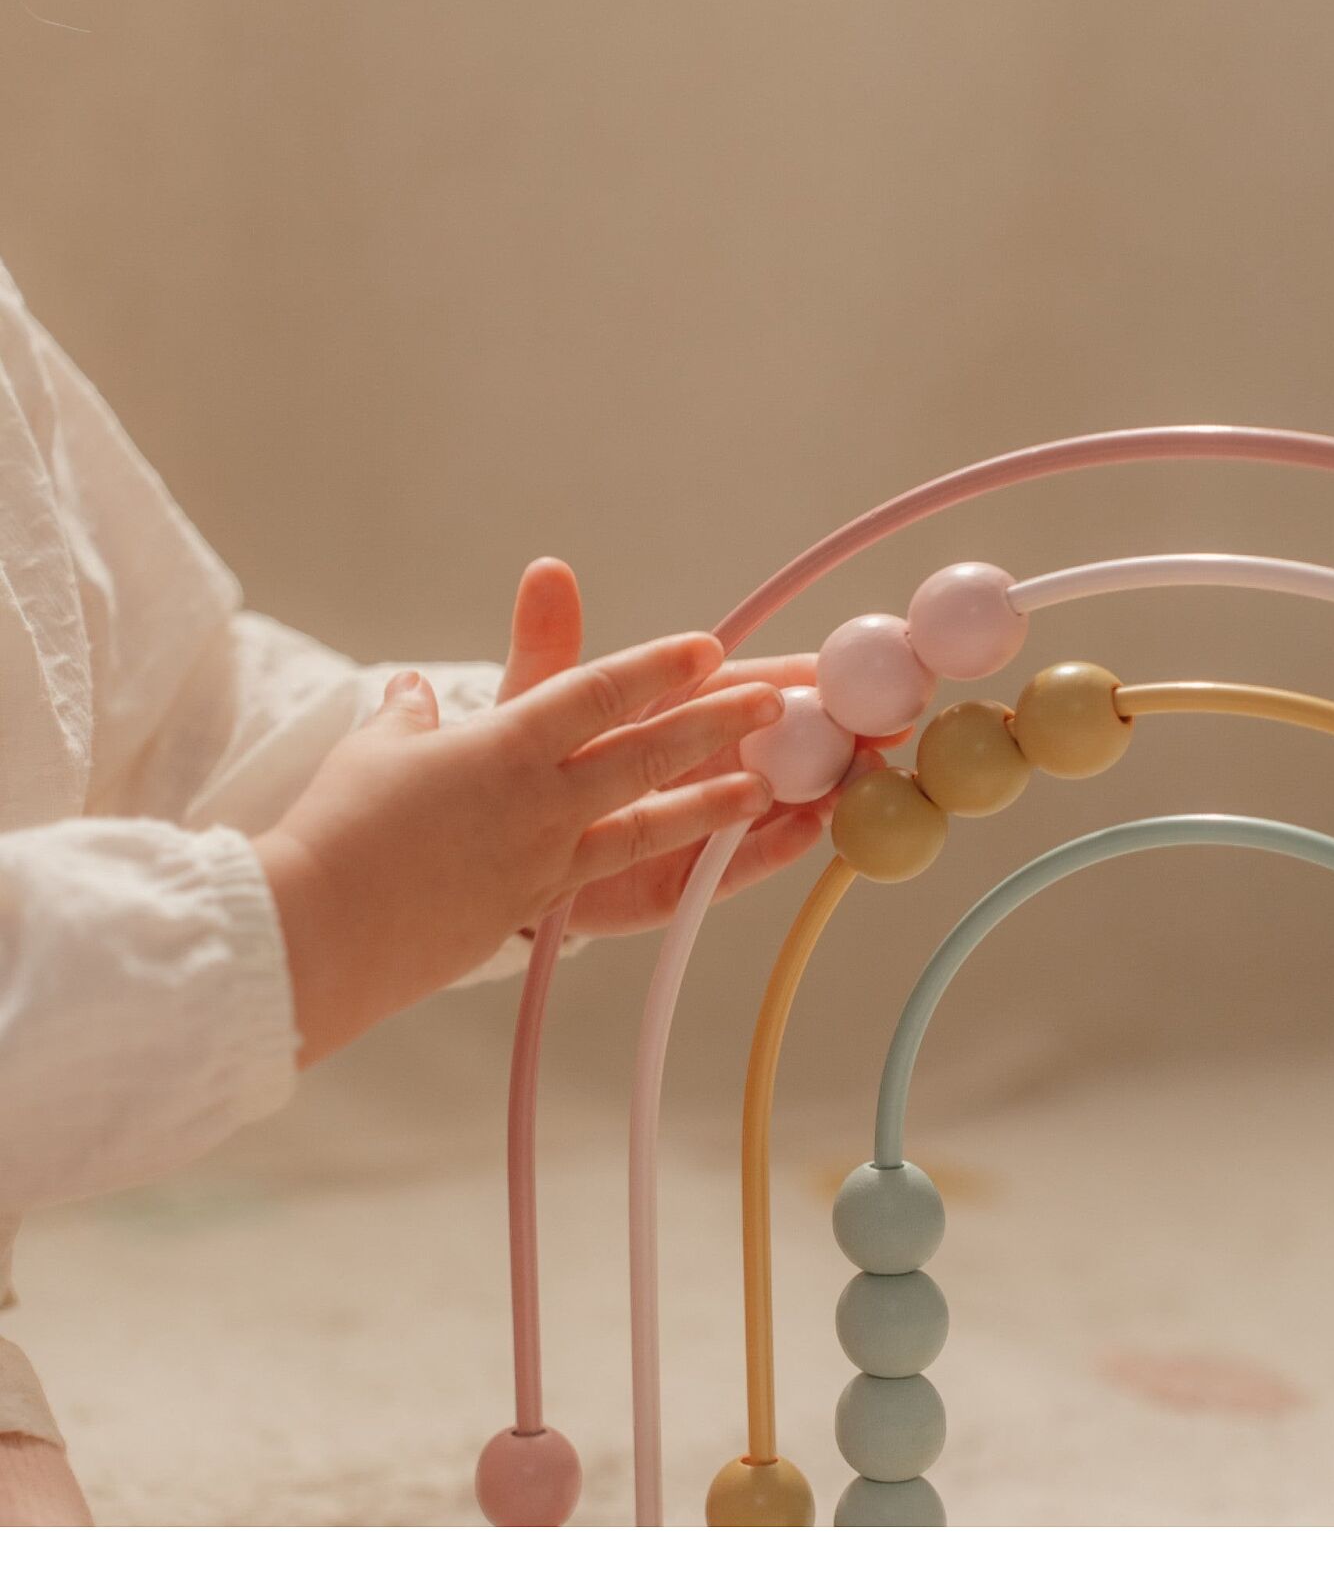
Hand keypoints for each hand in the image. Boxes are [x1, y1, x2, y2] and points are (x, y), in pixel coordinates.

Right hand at [256, 567, 784, 1062]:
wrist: (313, 930)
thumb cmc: (336, 831)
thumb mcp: (375, 751)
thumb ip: (410, 716)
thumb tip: (414, 693)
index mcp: (498, 745)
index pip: (593, 692)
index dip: (654, 667)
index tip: (705, 646)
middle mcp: (535, 799)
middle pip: (643, 752)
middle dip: (714, 722)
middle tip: (776, 702)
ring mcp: (544, 859)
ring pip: (648, 823)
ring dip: (714, 802)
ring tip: (770, 789)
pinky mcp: (538, 909)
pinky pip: (621, 883)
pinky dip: (672, 867)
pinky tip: (710, 862)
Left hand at [494, 561, 885, 935]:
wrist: (490, 857)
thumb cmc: (522, 767)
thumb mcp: (532, 704)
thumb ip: (549, 646)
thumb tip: (545, 570)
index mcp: (675, 712)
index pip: (749, 687)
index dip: (801, 679)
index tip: (849, 670)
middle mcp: (698, 765)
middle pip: (780, 746)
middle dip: (835, 737)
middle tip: (882, 730)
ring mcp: (697, 823)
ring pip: (773, 803)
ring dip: (822, 792)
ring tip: (860, 781)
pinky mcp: (682, 881)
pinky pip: (736, 865)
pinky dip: (775, 848)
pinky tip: (810, 831)